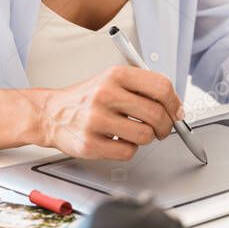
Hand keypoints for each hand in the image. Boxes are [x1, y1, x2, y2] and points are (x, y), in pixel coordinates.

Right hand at [37, 66, 182, 160]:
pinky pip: (128, 152)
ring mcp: (96, 120)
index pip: (161, 87)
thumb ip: (143, 89)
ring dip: (146, 138)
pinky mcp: (90, 143)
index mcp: (115, 75)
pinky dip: (128, 149)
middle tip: (161, 128)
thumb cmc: (87, 98)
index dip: (175, 103)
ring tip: (134, 132)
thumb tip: (176, 108)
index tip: (177, 112)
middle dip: (165, 126)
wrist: (51, 113)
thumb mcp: (113, 81)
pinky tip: (118, 141)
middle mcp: (105, 94)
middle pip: (157, 114)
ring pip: (145, 136)